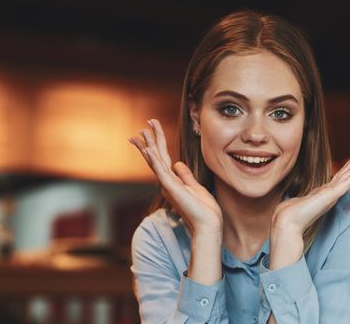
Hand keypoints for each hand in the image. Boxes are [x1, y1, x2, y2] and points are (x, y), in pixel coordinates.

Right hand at [128, 119, 222, 236]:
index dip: (157, 143)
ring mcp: (168, 186)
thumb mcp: (195, 187)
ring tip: (142, 131)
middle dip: (150, 140)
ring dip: (149, 145)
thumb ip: (185, 176)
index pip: (163, 158)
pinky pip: (161, 172)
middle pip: (157, 157)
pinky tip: (147, 150)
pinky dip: (154, 161)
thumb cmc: (203, 210)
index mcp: (173, 181)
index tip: (150, 130)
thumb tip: (178, 164)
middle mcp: (167, 182)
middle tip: (144, 125)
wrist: (208, 225)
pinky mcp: (172, 189)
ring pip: (156, 161)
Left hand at [271, 141, 349, 236]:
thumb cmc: (291, 213)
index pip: (343, 173)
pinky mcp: (332, 196)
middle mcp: (332, 191)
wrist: (287, 222)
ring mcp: (333, 193)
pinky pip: (347, 181)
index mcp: (326, 191)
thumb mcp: (300, 200)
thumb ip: (306, 199)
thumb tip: (300, 200)